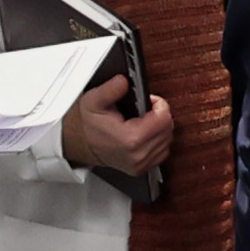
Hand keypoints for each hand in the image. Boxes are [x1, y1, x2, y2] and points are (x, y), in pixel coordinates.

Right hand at [59, 75, 178, 189]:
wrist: (81, 144)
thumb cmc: (88, 124)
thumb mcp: (94, 100)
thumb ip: (110, 89)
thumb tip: (123, 81)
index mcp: (130, 139)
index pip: (164, 119)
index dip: (159, 105)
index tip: (150, 100)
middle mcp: (138, 155)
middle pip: (167, 130)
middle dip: (160, 115)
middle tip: (146, 108)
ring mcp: (140, 164)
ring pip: (167, 141)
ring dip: (160, 128)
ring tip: (145, 120)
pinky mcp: (141, 169)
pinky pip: (162, 152)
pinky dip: (158, 141)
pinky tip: (145, 133)